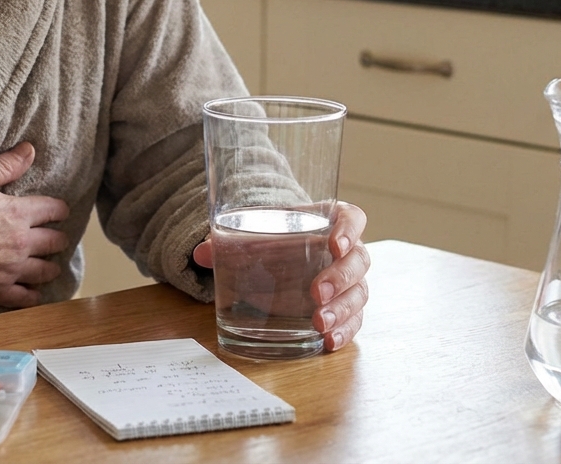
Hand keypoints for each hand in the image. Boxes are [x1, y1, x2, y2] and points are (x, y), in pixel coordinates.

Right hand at [0, 142, 69, 307]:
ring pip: (46, 271)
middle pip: (56, 242)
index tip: (59, 212)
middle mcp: (21, 243)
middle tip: (57, 240)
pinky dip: (34, 295)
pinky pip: (27, 299)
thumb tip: (29, 150)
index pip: (54, 210)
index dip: (59, 210)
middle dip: (58, 239)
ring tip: (49, 266)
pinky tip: (33, 292)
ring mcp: (11, 270)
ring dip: (50, 267)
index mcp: (18, 213)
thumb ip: (5, 165)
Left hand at [192, 201, 369, 351]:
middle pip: (358, 261)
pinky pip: (354, 321)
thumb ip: (228, 242)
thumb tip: (201, 253)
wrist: (277, 262)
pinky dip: (344, 332)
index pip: (352, 218)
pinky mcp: (345, 310)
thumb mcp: (252, 237)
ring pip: (358, 294)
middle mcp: (346, 253)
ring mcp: (349, 283)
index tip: (334, 244)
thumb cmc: (272, 242)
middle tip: (317, 292)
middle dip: (341, 278)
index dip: (349, 230)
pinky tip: (329, 341)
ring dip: (342, 310)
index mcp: (329, 223)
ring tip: (319, 323)